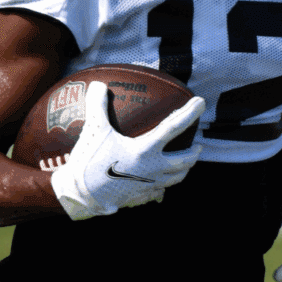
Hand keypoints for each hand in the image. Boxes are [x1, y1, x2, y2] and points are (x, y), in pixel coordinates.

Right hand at [50, 81, 203, 219]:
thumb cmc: (88, 162)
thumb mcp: (93, 131)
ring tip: (186, 164)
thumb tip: (98, 84)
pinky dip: (163, 186)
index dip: (189, 113)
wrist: (79, 197)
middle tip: (199, 146)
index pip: (173, 127)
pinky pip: (158, 192)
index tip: (201, 103)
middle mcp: (152, 169)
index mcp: (145, 150)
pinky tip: (160, 185)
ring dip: (184, 170)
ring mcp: (148, 185)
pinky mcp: (140, 197)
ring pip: (175, 179)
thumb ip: (97, 106)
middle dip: (194, 152)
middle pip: (184, 160)